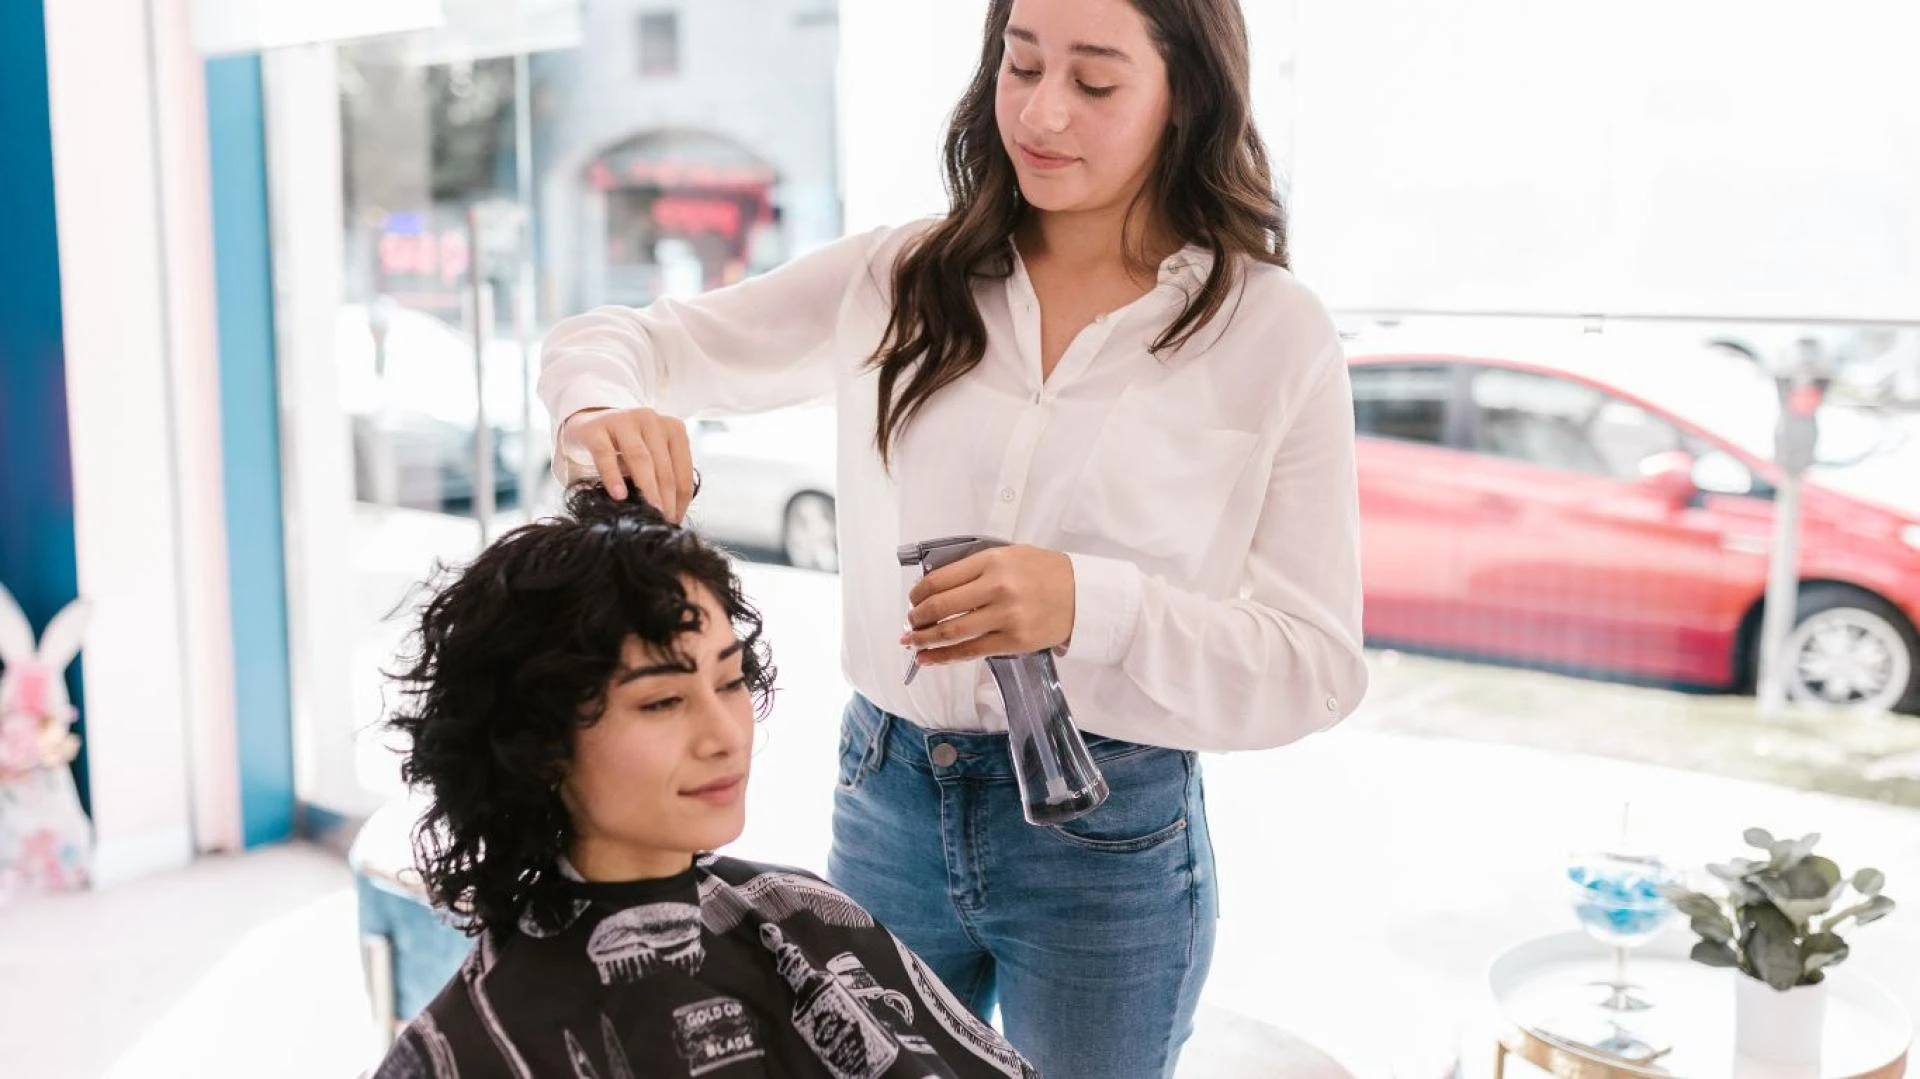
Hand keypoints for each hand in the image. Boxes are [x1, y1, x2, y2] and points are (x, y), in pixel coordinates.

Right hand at [564, 406, 695, 521]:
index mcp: (672, 428)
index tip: (676, 521)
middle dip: (666, 497)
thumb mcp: (650, 456)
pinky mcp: (596, 428)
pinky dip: (613, 476)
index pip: (682, 468)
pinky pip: (605, 454)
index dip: (681, 497)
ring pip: (640, 458)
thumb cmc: (626, 446)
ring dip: (647, 488)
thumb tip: (672, 514)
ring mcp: (623, 420)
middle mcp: (651, 419)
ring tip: (650, 512)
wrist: (589, 423)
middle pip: (663, 465)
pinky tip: (618, 495)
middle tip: (664, 522)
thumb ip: (662, 477)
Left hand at [902, 545, 1075, 665]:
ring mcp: (1005, 616)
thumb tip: (938, 586)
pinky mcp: (1014, 641)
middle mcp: (996, 588)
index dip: (918, 593)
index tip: (913, 600)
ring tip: (911, 642)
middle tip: (910, 622)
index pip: (940, 579)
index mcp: (992, 562)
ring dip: (924, 639)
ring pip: (952, 632)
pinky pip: (971, 651)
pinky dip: (945, 657)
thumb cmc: (1045, 572)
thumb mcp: (1010, 555)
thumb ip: (976, 568)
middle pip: (941, 606)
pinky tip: (928, 659)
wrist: (1084, 595)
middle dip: (917, 618)